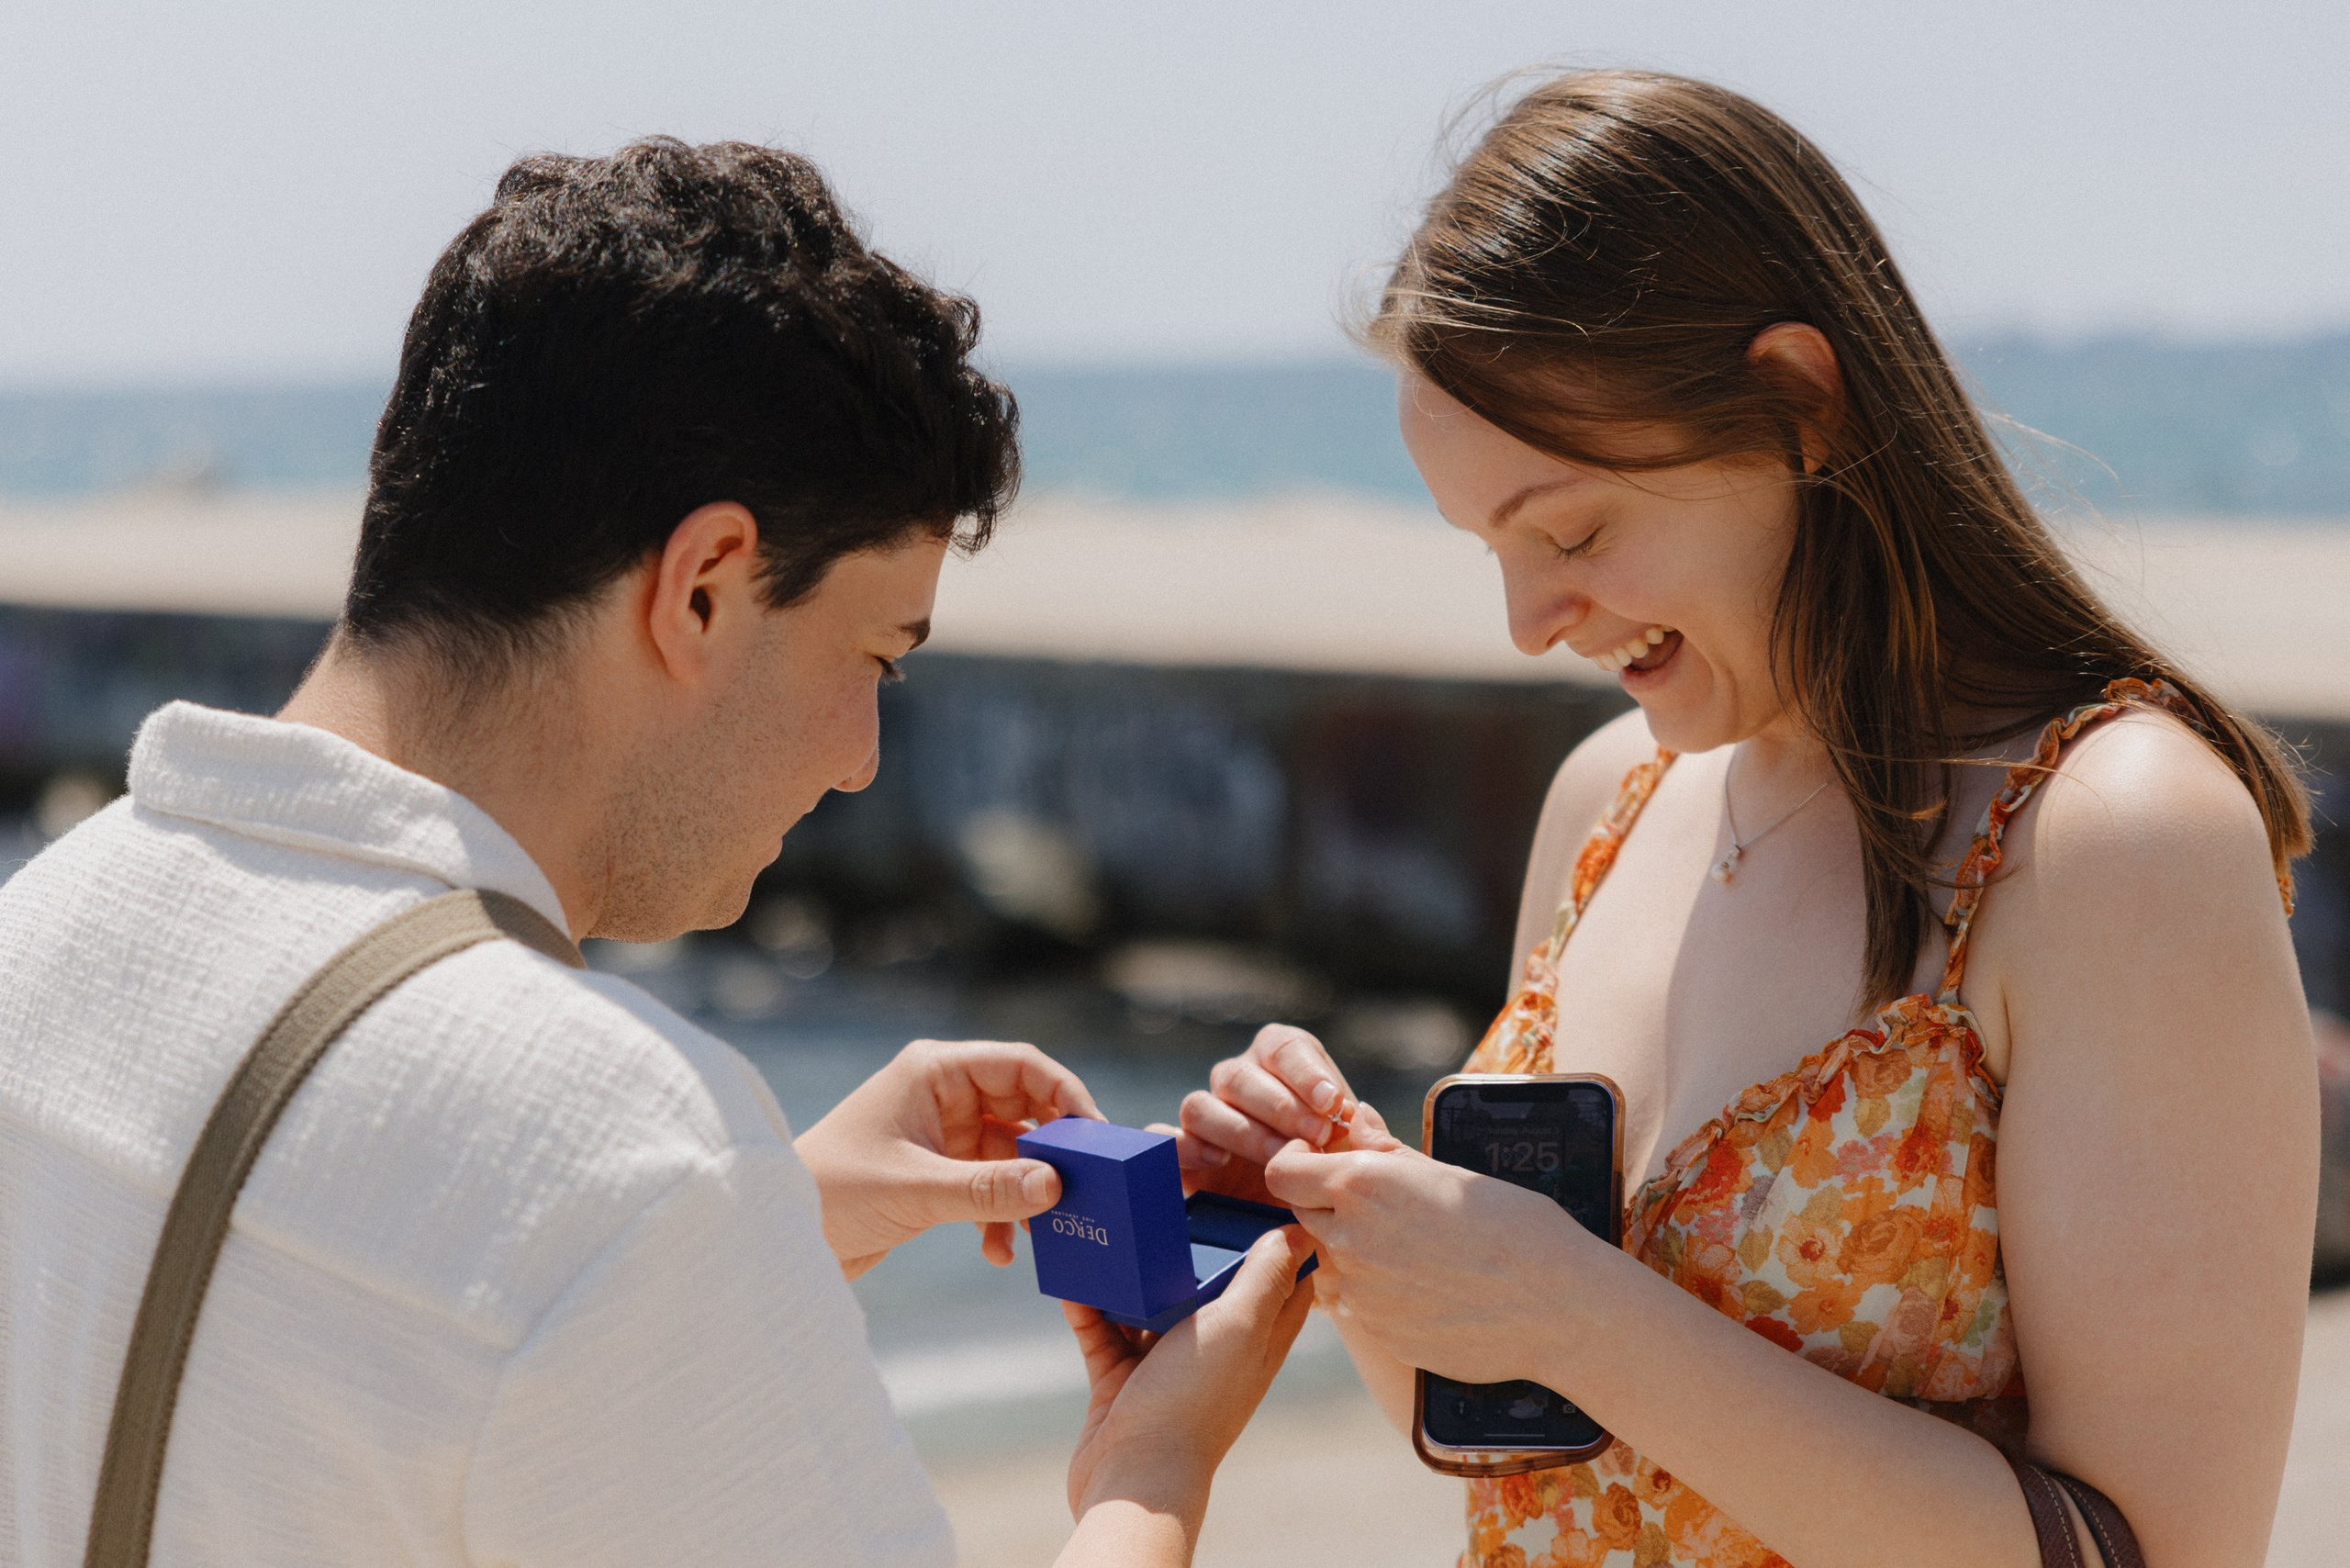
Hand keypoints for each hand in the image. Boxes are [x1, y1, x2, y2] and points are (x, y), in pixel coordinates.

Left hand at [793, 1038, 1099, 1277]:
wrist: (781, 1237)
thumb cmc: (832, 1192)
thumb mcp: (917, 1190)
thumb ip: (988, 1188)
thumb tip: (1056, 1185)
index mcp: (934, 1072)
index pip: (1020, 1066)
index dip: (1064, 1094)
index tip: (1096, 1136)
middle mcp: (942, 1095)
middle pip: (1023, 1109)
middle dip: (1051, 1152)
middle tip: (1084, 1188)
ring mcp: (940, 1135)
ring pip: (1010, 1154)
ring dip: (1025, 1193)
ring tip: (1044, 1230)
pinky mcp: (936, 1174)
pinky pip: (988, 1187)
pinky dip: (999, 1217)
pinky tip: (999, 1253)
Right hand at [1062, 1227, 1317, 1531]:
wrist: (1132, 1477)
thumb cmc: (1193, 1401)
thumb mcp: (1239, 1325)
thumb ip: (1265, 1277)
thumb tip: (1298, 1229)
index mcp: (1255, 1338)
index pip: (1280, 1281)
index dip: (1275, 1240)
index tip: (1255, 1196)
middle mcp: (1215, 1349)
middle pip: (1208, 1284)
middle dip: (1191, 1244)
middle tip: (1171, 1198)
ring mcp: (1166, 1365)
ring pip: (1150, 1303)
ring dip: (1132, 1272)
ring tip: (1114, 1228)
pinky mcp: (1121, 1380)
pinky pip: (1102, 1331)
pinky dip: (1089, 1305)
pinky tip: (1074, 1277)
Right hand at [1175, 1024, 1356, 1204]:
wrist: (1309, 1217)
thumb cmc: (1335, 1175)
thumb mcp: (1356, 1152)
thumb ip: (1361, 1135)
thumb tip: (1358, 1119)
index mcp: (1280, 1063)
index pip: (1283, 1047)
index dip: (1305, 1072)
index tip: (1331, 1103)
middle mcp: (1238, 1082)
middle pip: (1239, 1076)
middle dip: (1280, 1108)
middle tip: (1315, 1139)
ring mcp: (1207, 1116)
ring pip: (1200, 1104)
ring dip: (1241, 1132)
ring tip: (1277, 1160)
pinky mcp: (1184, 1153)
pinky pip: (1163, 1137)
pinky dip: (1181, 1145)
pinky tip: (1214, 1160)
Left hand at [1264, 1102, 1591, 1386]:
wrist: (1558, 1306)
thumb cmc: (1515, 1226)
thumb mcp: (1449, 1174)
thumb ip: (1386, 1151)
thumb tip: (1353, 1119)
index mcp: (1362, 1186)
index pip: (1282, 1172)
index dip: (1297, 1164)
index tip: (1321, 1164)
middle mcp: (1349, 1240)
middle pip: (1303, 1217)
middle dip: (1329, 1208)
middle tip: (1383, 1208)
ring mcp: (1361, 1294)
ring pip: (1336, 1264)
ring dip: (1359, 1254)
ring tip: (1420, 1252)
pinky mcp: (1380, 1334)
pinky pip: (1364, 1306)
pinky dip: (1384, 1295)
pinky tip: (1433, 1289)